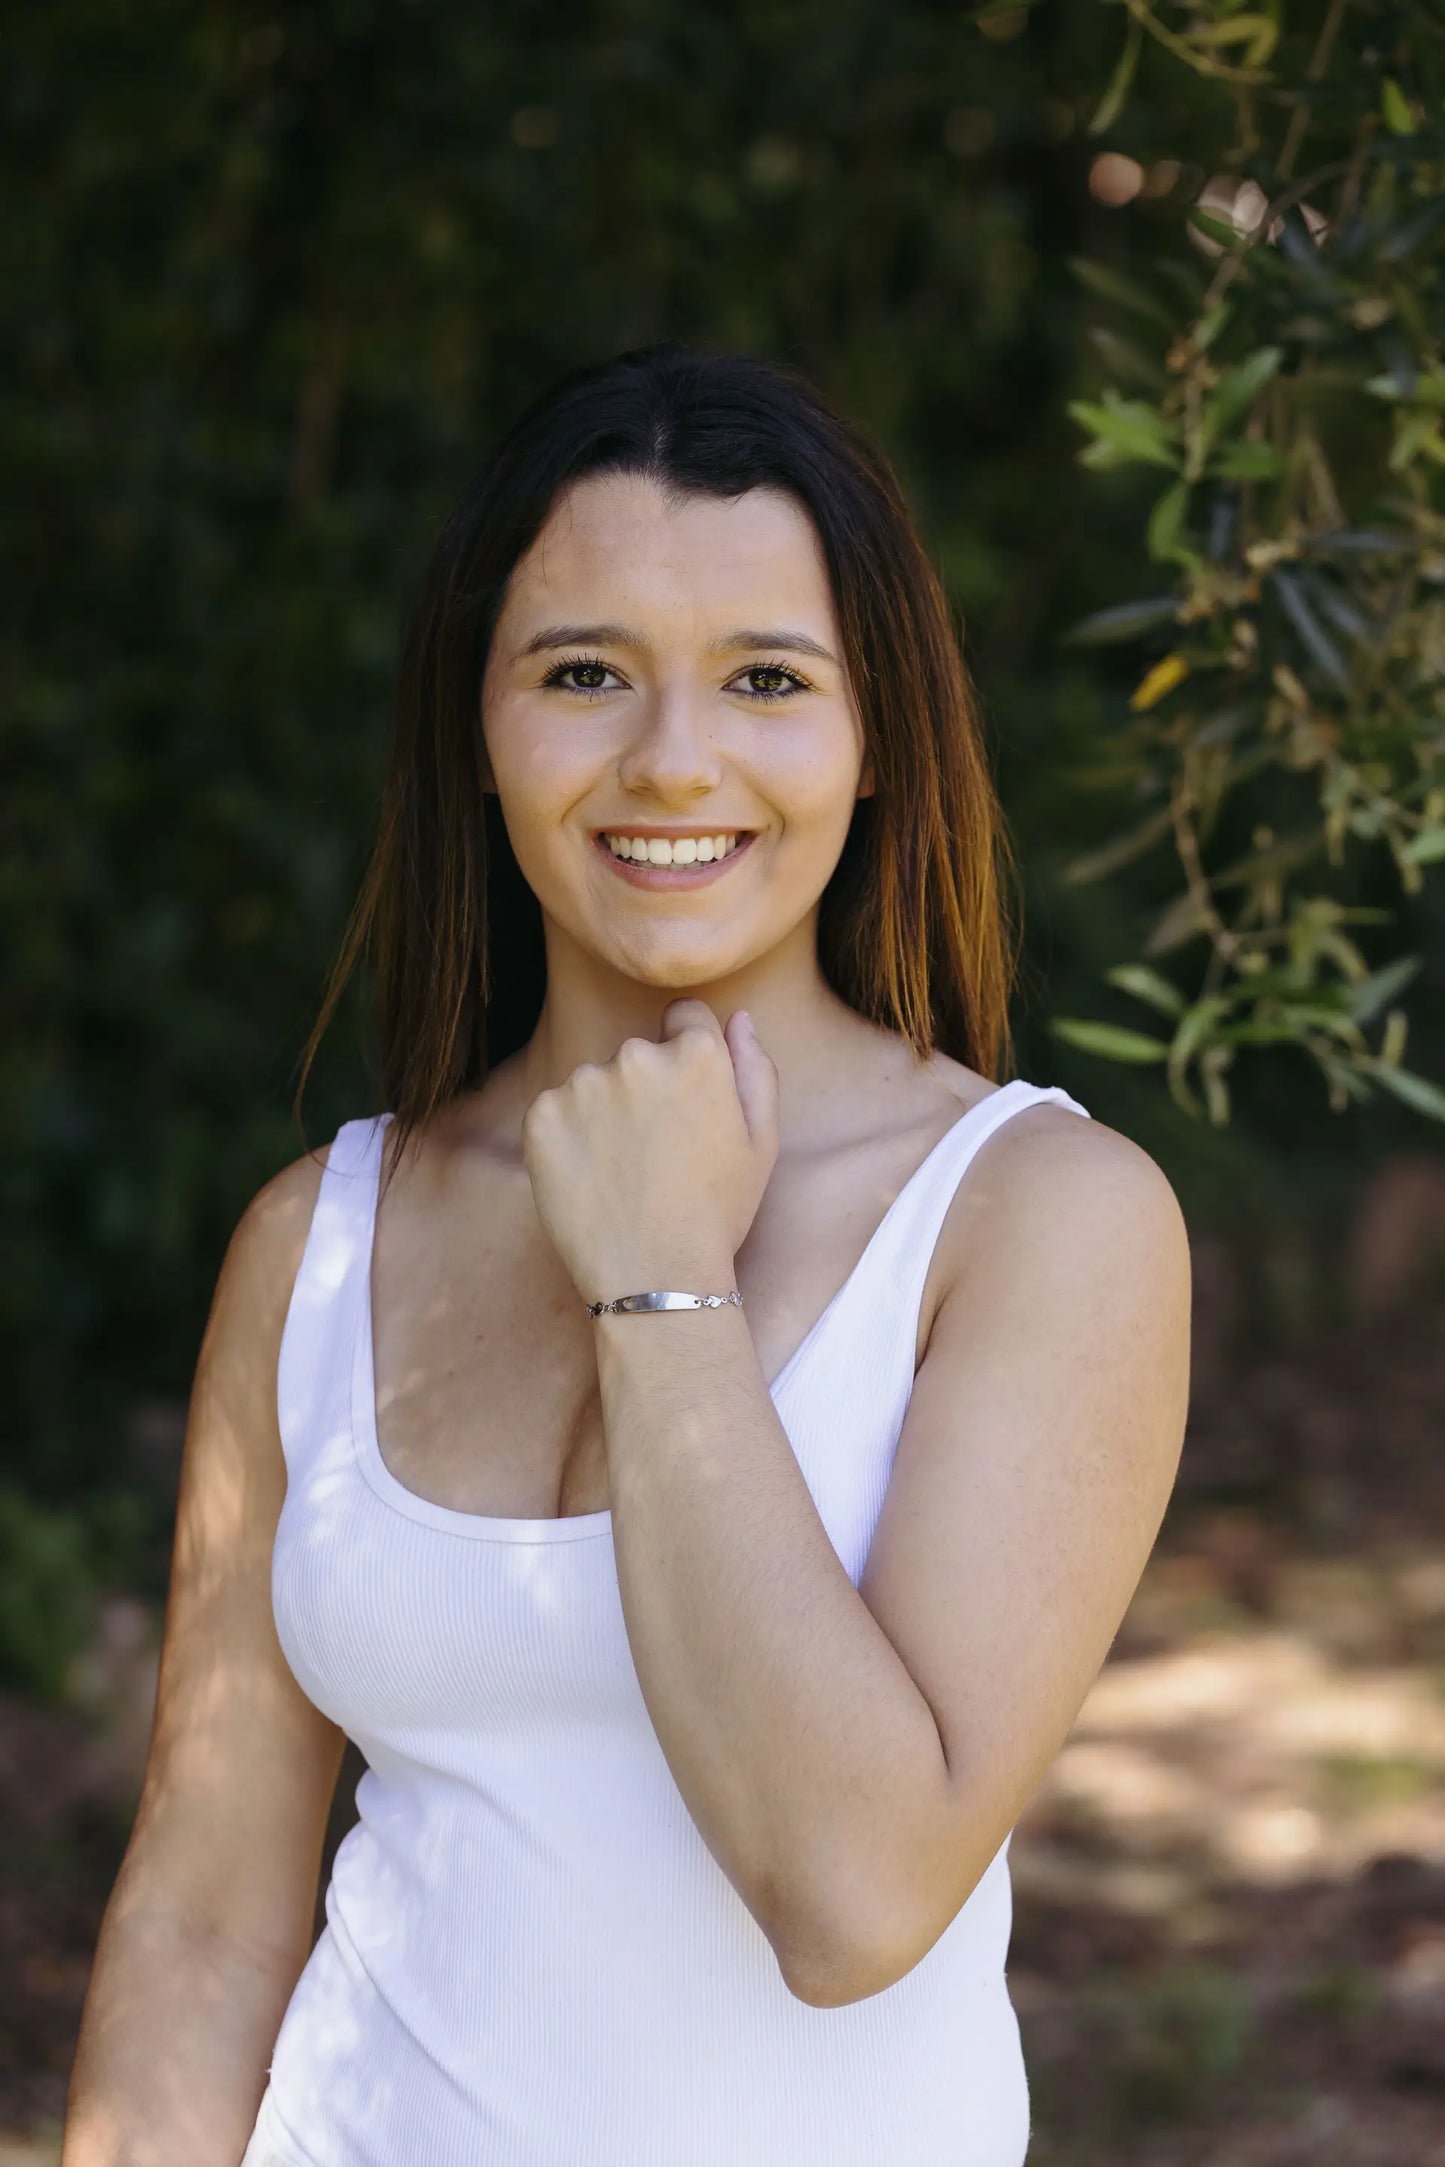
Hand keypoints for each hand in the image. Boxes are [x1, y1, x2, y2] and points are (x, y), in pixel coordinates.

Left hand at [520, 999, 779, 1302]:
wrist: (655, 1277)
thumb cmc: (717, 1214)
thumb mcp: (761, 1144)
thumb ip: (755, 1069)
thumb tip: (739, 1018)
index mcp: (695, 1055)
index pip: (685, 1017)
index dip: (688, 1058)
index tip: (683, 1104)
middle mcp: (636, 1056)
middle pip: (638, 1055)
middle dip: (645, 1091)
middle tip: (656, 1156)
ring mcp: (583, 1085)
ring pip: (593, 1085)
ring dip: (603, 1114)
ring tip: (621, 1174)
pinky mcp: (541, 1116)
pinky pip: (554, 1112)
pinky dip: (566, 1139)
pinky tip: (590, 1180)